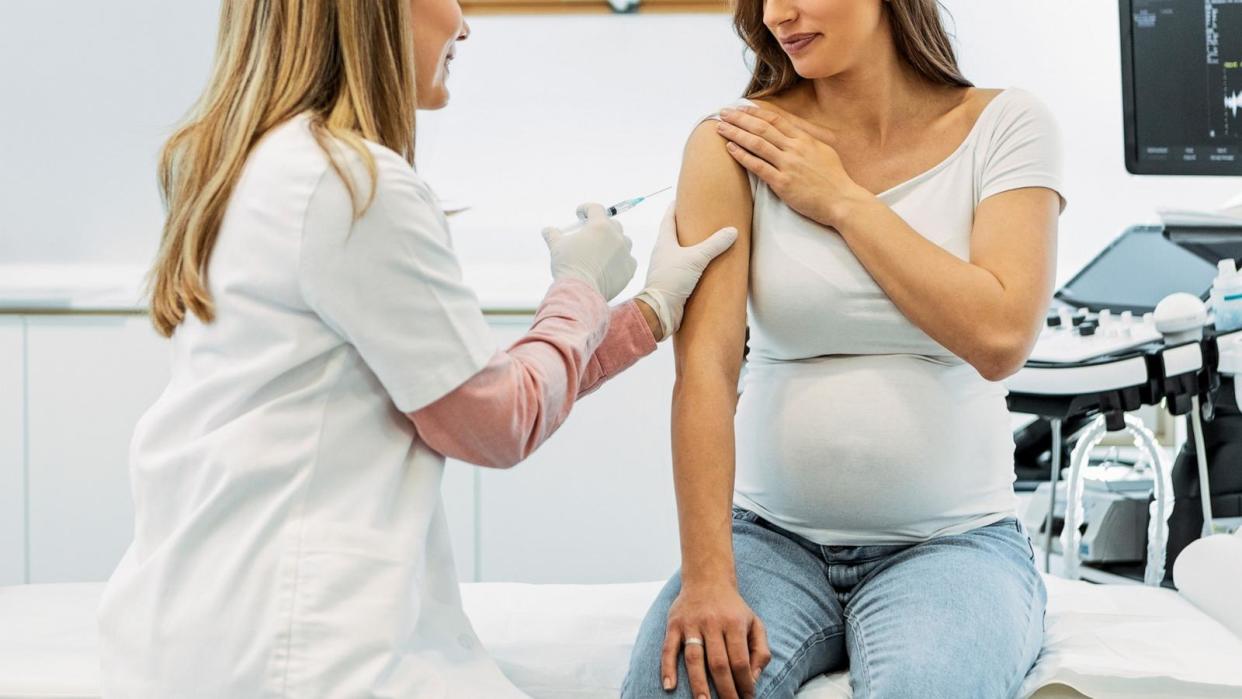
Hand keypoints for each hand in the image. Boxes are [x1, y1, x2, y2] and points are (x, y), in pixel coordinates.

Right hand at [542, 203, 637, 301]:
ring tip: (603, 251)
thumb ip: (553, 235)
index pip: (596, 208)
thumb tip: (547, 230)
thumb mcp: (557, 246)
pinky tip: (610, 266)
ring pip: (624, 241)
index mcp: (599, 226)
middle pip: (613, 224)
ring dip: (615, 243)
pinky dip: (620, 261)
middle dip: (602, 226)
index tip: (580, 214)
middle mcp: (616, 237)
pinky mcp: (629, 269)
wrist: (581, 292)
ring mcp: (625, 253)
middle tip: (591, 234)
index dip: (586, 209)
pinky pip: (628, 260)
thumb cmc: (568, 266)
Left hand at [635, 203, 737, 340]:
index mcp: (664, 242)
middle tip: (702, 219)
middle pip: (674, 235)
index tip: (684, 198)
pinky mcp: (673, 283)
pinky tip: (706, 267)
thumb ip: (714, 244)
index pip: (668, 218)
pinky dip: (695, 265)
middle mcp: (663, 253)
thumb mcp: (695, 258)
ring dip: (691, 248)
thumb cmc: (672, 279)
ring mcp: (667, 269)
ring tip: (708, 242)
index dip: (675, 207)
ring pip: (680, 253)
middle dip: (686, 227)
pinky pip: (685, 270)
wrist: (660, 310)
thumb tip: (732, 231)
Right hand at [661, 583, 770, 698]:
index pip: (740, 660)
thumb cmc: (733, 608)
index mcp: (734, 623)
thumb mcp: (754, 623)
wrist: (707, 578)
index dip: (744, 683)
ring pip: (694, 658)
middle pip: (718, 663)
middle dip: (725, 689)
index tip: (747, 698)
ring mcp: (691, 624)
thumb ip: (760, 650)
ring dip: (698, 684)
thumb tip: (753, 678)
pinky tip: (669, 686)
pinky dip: (667, 667)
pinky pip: (668, 648)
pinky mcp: (674, 624)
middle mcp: (712, 623)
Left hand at [716, 104, 870, 227]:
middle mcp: (795, 148)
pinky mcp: (783, 183)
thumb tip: (794, 134)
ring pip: (757, 144)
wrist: (843, 200)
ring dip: (736, 133)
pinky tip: (730, 148)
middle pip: (762, 128)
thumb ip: (807, 141)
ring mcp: (788, 165)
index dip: (756, 112)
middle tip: (723, 113)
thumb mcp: (824, 151)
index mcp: (805, 139)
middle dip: (740, 118)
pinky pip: (758, 166)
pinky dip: (743, 156)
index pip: (776, 120)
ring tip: (720, 127)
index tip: (741, 108)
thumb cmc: (834, 179)